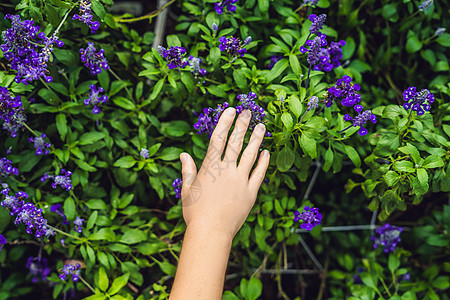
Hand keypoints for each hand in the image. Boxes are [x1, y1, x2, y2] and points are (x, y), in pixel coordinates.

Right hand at [179, 107, 269, 239]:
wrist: (211, 232)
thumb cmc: (195, 212)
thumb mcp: (187, 189)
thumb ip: (187, 170)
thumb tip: (183, 154)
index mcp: (210, 167)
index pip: (218, 138)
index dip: (225, 122)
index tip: (230, 110)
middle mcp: (226, 170)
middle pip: (235, 142)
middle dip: (242, 124)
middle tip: (248, 112)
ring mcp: (240, 180)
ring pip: (250, 154)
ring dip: (256, 139)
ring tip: (262, 126)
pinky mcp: (251, 192)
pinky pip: (259, 173)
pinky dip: (264, 162)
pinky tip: (266, 153)